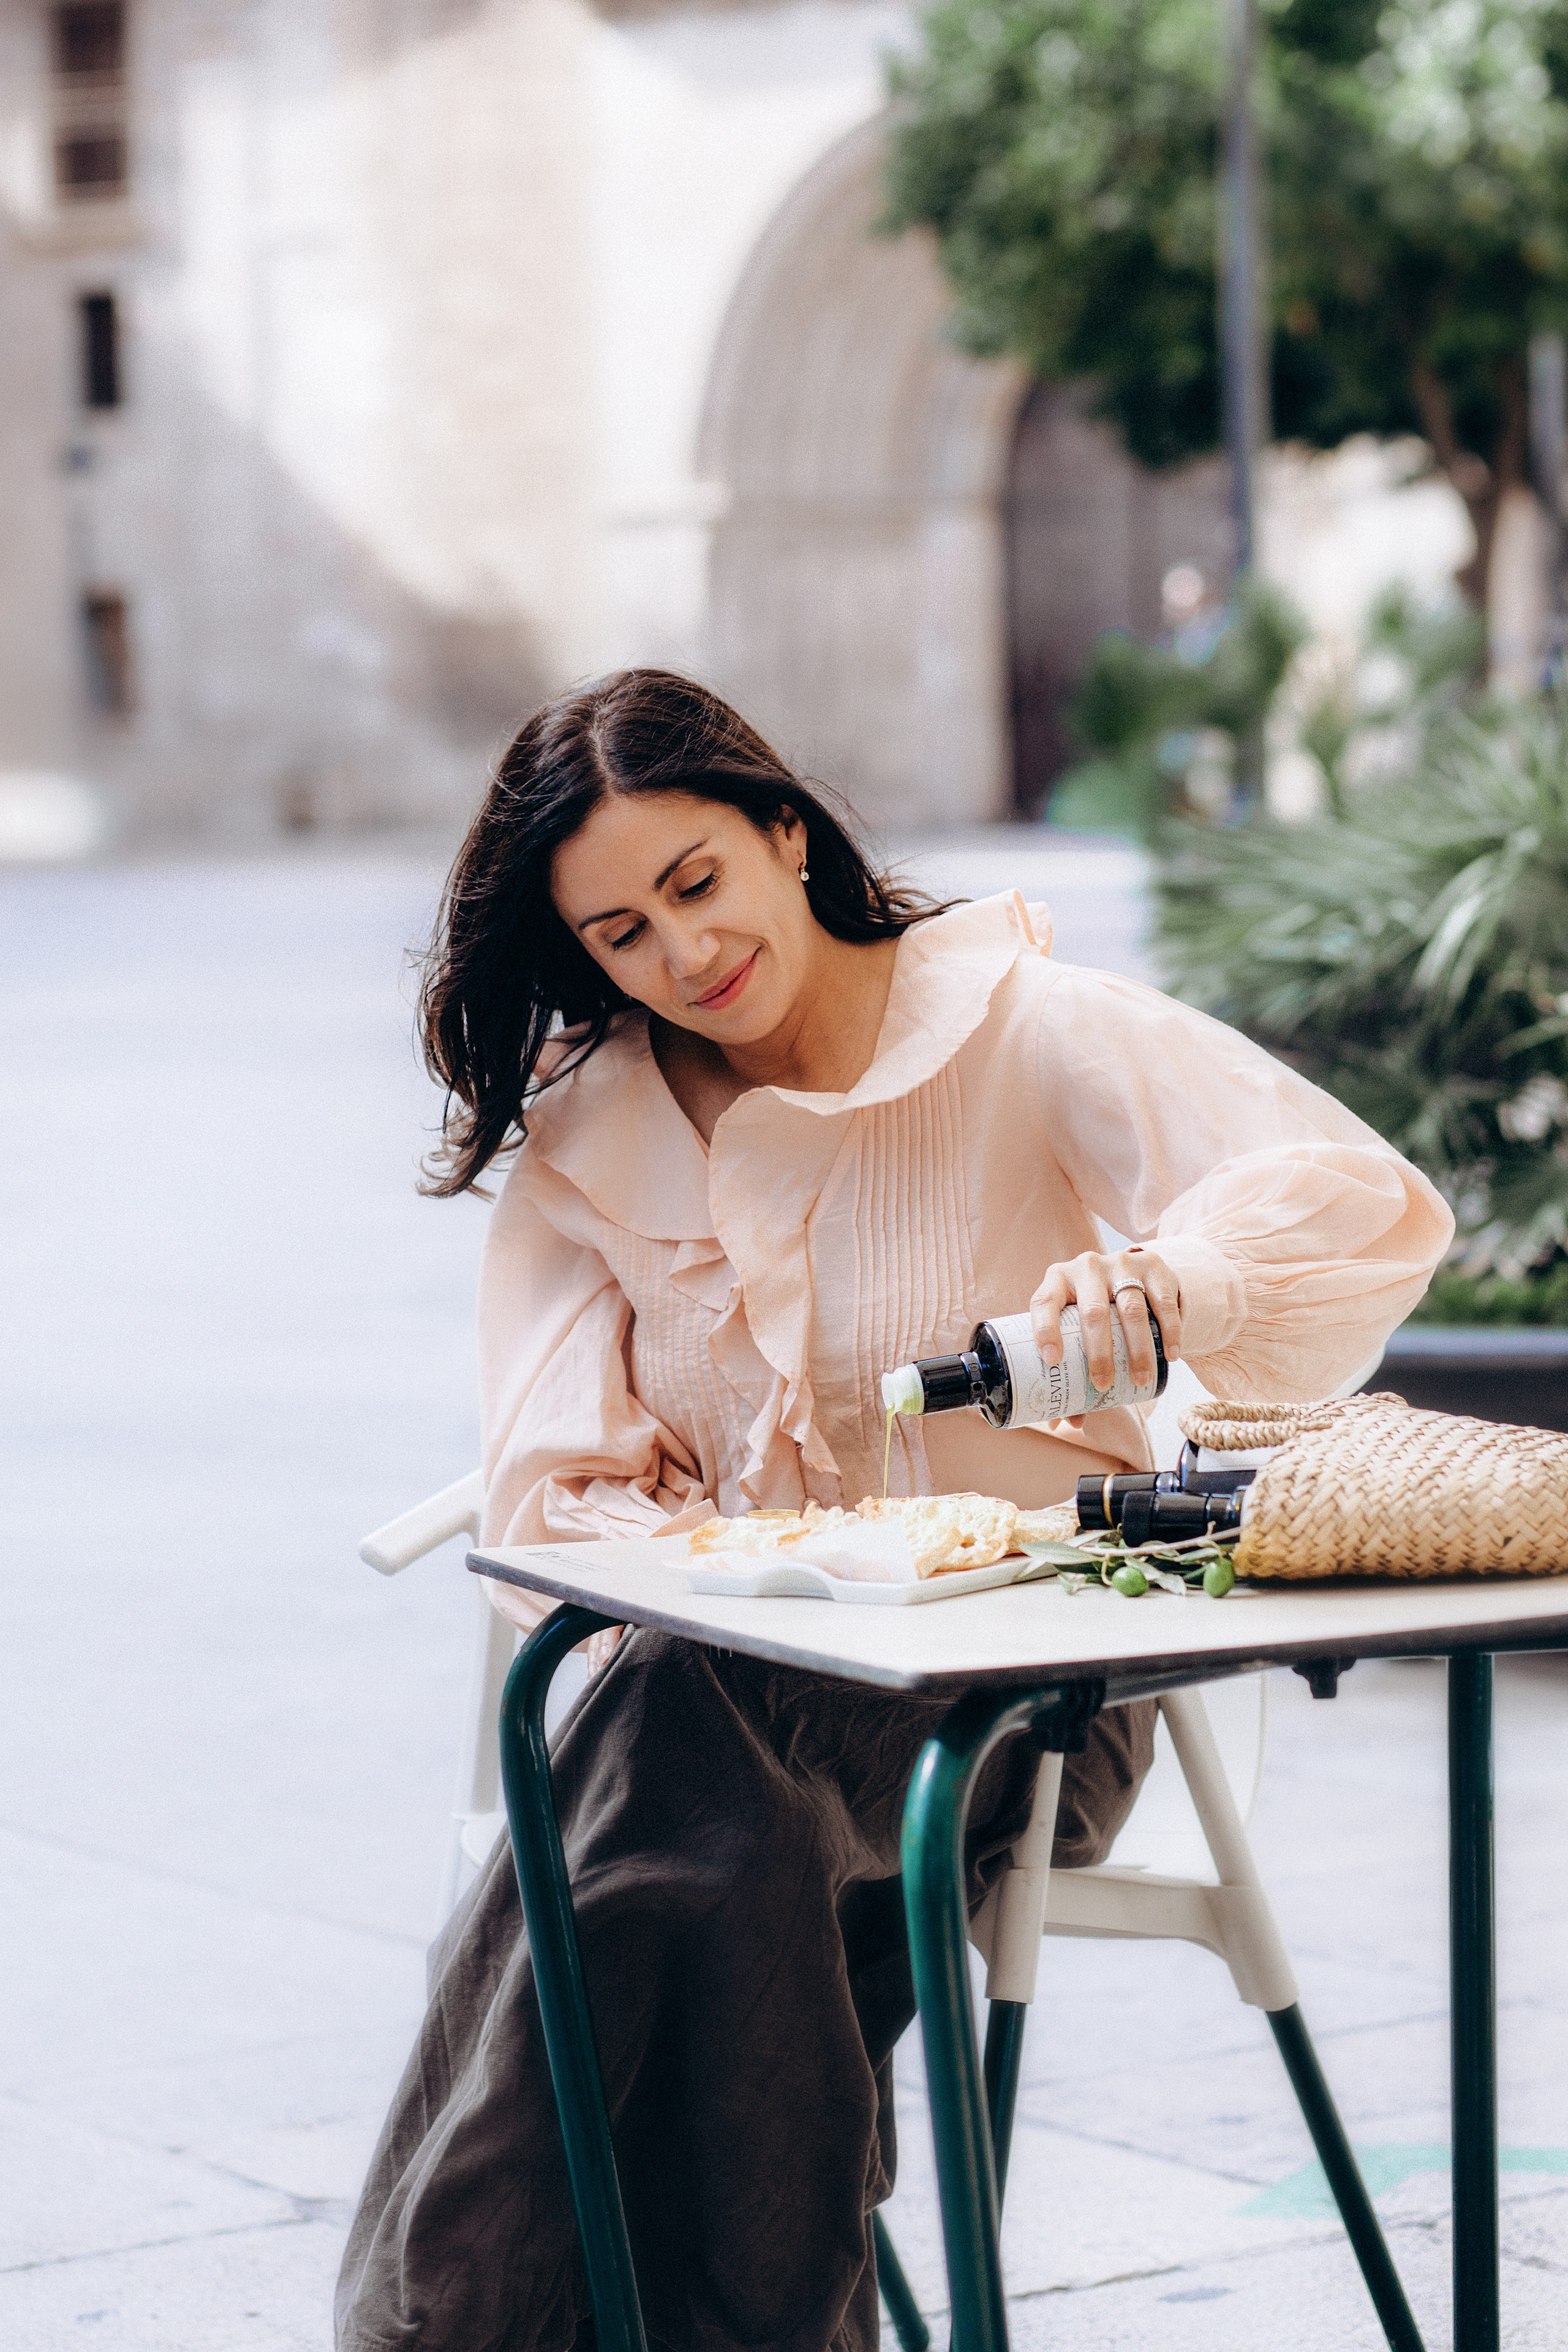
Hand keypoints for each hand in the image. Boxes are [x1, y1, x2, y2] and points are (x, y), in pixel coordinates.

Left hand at [1029, 1247, 1181, 1403]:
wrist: (1133, 1272)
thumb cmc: (1095, 1311)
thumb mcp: (1078, 1327)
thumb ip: (1072, 1368)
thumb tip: (1065, 1422)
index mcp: (1057, 1279)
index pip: (1044, 1302)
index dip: (1045, 1330)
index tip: (1052, 1360)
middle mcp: (1086, 1266)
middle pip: (1093, 1312)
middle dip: (1099, 1353)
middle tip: (1103, 1385)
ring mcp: (1121, 1263)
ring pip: (1131, 1308)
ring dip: (1137, 1349)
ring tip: (1140, 1379)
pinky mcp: (1153, 1264)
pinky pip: (1163, 1300)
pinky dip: (1169, 1331)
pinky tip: (1171, 1354)